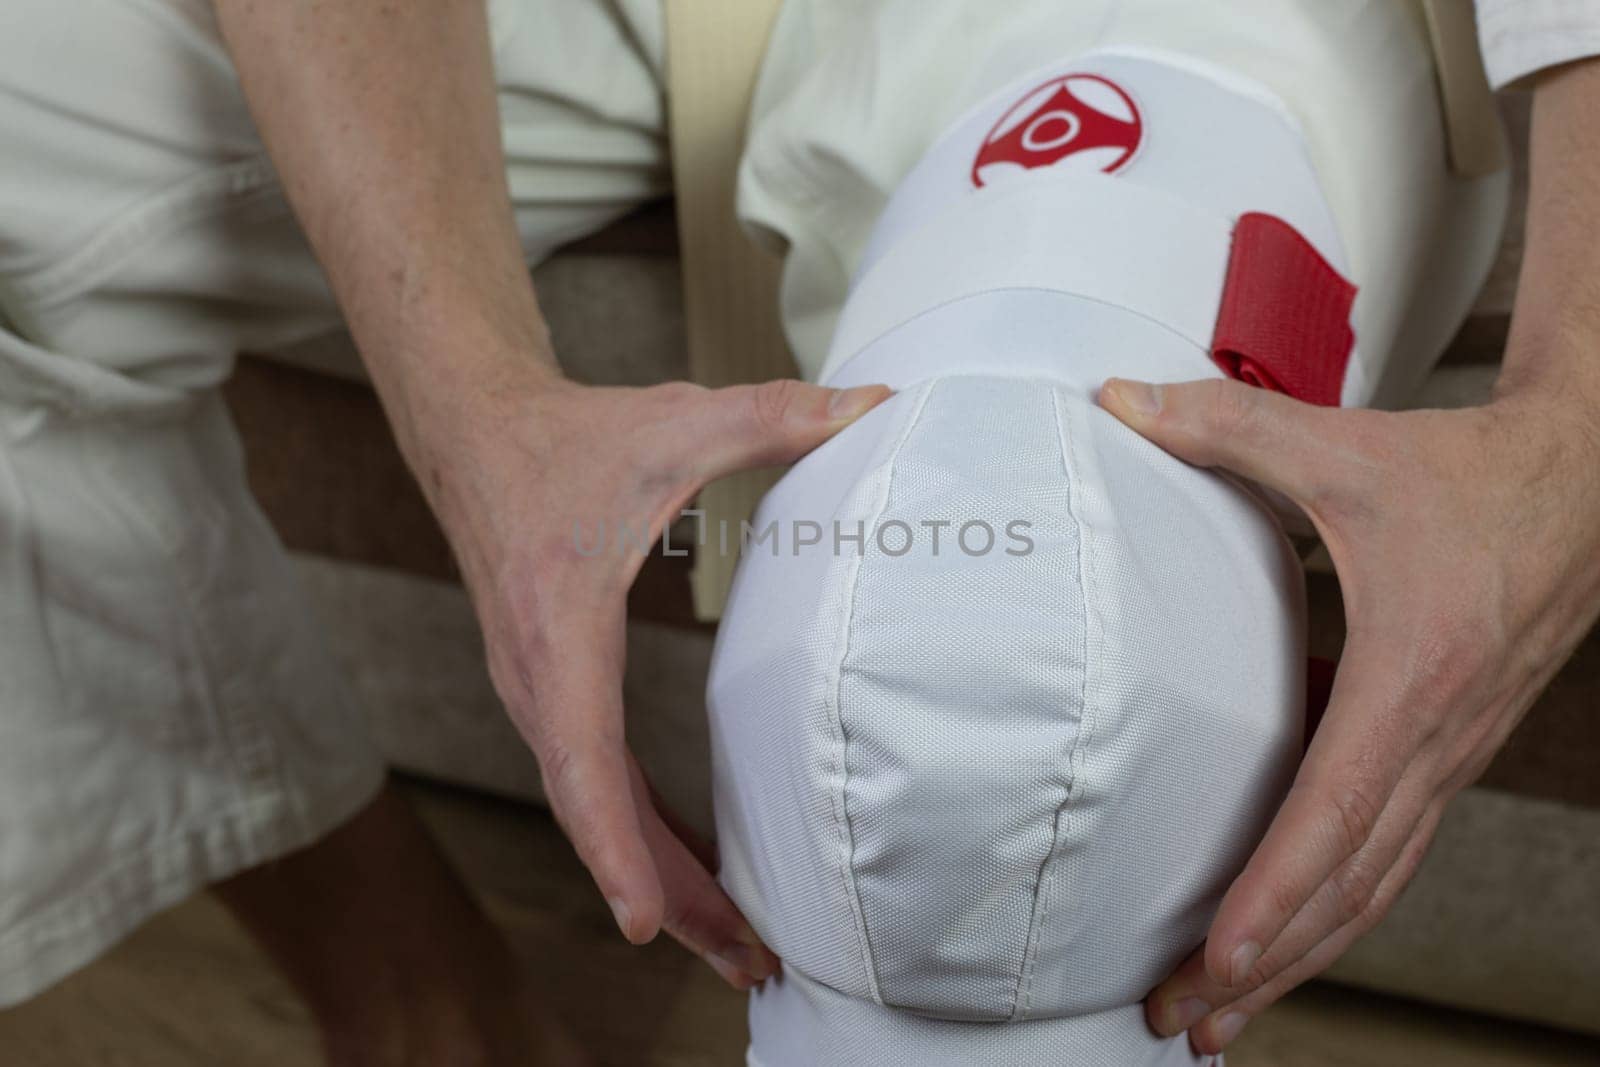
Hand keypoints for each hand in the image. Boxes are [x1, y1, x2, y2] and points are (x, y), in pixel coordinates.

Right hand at [418, 365, 889, 989]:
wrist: (476, 434)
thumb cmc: (570, 439)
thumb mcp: (674, 422)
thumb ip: (772, 414)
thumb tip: (873, 401)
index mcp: (560, 633)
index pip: (583, 760)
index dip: (615, 846)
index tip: (647, 922)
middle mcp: (537, 681)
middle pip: (596, 815)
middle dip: (667, 895)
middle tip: (748, 964)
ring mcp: (538, 694)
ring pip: (595, 810)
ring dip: (660, 880)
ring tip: (737, 947)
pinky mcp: (553, 692)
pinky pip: (596, 783)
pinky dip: (639, 836)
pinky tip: (688, 871)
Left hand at [1099, 372, 1599, 1054]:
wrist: (1583, 481)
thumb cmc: (1468, 476)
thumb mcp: (1340, 447)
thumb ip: (1223, 427)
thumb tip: (1115, 405)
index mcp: (1411, 678)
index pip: (1334, 813)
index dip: (1273, 892)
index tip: (1214, 956)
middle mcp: (1438, 739)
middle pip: (1350, 885)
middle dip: (1265, 964)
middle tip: (1181, 1021)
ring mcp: (1449, 755)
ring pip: (1374, 885)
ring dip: (1300, 955)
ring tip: (1222, 1012)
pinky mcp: (1445, 749)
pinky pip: (1387, 848)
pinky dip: (1331, 901)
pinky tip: (1278, 924)